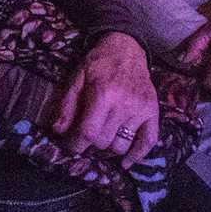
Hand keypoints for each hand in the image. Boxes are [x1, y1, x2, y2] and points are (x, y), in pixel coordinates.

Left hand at [51, 32, 159, 168]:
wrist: (127, 48)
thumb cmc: (98, 64)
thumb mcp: (77, 78)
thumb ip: (67, 105)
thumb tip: (58, 131)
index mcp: (103, 94)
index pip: (87, 133)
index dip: (75, 145)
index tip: (71, 145)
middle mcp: (124, 104)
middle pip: (103, 142)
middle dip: (90, 145)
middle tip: (86, 138)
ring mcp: (140, 109)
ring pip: (121, 146)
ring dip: (108, 148)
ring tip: (103, 138)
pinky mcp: (152, 111)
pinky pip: (148, 141)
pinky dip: (137, 155)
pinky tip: (126, 162)